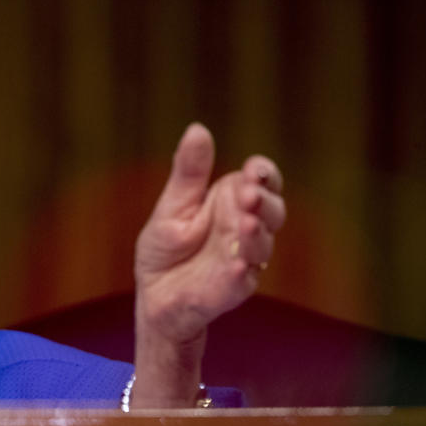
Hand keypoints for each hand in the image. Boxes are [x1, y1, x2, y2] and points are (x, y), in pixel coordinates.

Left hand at [131, 123, 284, 404]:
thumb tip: (197, 129)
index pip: (261, 181)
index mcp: (231, 201)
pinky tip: (237, 262)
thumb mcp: (172, 206)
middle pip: (272, 210)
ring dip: (257, 233)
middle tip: (248, 194)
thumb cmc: (165, 250)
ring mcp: (244, 258)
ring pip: (263, 244)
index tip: (255, 170)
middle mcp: (245, 228)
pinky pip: (243, 278)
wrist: (153, 296)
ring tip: (246, 223)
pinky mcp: (234, 287)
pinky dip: (241, 269)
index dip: (264, 174)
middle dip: (264, 201)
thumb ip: (188, 173)